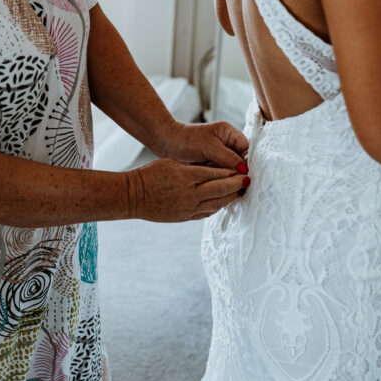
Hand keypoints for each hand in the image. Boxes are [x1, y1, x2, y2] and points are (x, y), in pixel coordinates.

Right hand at [127, 158, 249, 221]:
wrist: (133, 196)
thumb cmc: (149, 175)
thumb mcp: (171, 163)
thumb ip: (193, 166)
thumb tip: (213, 167)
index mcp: (186, 176)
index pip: (216, 174)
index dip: (231, 172)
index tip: (242, 169)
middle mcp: (190, 194)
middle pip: (221, 189)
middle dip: (237, 185)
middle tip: (248, 181)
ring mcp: (188, 208)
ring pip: (217, 204)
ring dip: (230, 197)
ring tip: (239, 192)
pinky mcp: (185, 217)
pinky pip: (207, 213)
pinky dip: (217, 207)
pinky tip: (223, 202)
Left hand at [152, 121, 249, 172]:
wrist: (166, 143)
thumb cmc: (186, 140)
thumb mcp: (210, 147)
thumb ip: (228, 158)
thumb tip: (244, 170)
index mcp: (229, 133)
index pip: (246, 150)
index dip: (245, 162)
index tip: (242, 173)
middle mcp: (226, 143)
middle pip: (239, 161)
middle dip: (231, 168)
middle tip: (220, 169)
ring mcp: (218, 154)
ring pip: (229, 169)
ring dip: (222, 172)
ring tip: (209, 166)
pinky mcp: (211, 163)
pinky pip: (219, 173)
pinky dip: (214, 175)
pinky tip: (206, 171)